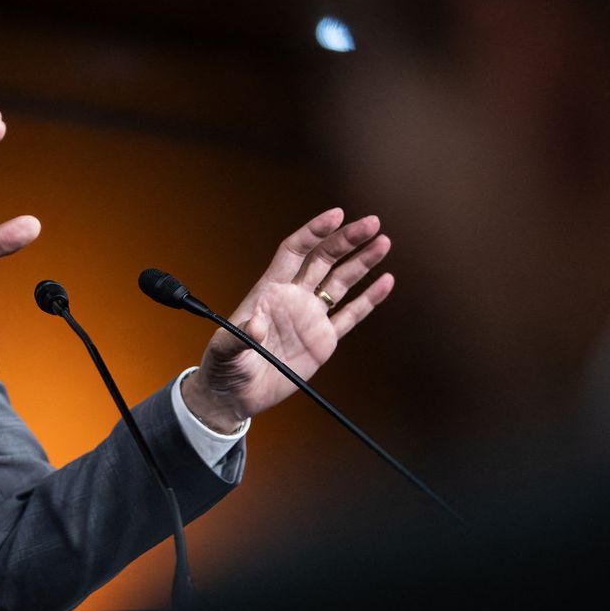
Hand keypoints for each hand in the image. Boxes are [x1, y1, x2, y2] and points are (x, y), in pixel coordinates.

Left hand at [182, 209, 393, 431]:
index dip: (314, 232)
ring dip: (362, 262)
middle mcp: (293, 298)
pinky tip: (385, 282)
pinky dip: (369, 299)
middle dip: (347, 240)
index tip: (336, 215)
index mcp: (268, 291)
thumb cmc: (223, 367)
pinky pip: (350, 316)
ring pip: (341, 282)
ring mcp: (310, 317)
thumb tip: (256, 325)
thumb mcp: (224, 350)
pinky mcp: (323, 340)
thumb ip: (239, 336)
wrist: (235, 395)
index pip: (295, 252)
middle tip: (372, 223)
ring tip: (383, 242)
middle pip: (324, 259)